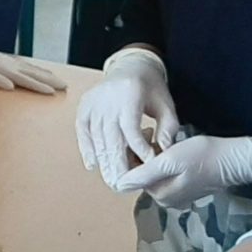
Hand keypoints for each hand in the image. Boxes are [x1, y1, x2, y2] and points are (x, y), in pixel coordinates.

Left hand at [0, 36, 67, 94]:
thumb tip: (10, 86)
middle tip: (65, 86)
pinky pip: (29, 67)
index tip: (52, 92)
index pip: (26, 80)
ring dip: (48, 76)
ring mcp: (13, 63)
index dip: (39, 86)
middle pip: (35, 74)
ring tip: (60, 81)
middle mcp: (12, 66)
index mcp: (6, 71)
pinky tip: (44, 73)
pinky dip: (39, 70)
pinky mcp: (11, 62)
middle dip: (50, 81)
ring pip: (34, 70)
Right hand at [75, 46, 180, 186]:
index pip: (131, 130)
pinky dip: (87, 149)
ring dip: (103, 162)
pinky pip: (83, 132)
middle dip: (118, 164)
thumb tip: (164, 152)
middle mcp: (107, 99)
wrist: (130, 66)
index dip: (139, 150)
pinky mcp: (84, 107)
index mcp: (129, 95)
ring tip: (111, 181)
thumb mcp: (166, 104)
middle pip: (110, 137)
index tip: (148, 166)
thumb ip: (168, 128)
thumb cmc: (151, 88)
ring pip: (96, 138)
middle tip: (124, 186)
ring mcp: (93, 103)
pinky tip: (92, 165)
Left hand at [115, 131, 251, 208]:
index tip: (140, 135)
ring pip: (152, 172)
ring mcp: (176, 195)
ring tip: (160, 136)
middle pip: (141, 175)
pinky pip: (164, 174)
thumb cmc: (203, 156)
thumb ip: (144, 174)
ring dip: (151, 154)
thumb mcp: (170, 161)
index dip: (131, 153)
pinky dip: (162, 159)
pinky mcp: (184, 188)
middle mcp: (165, 199)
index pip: (132, 176)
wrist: (232, 160)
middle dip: (141, 153)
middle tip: (151, 132)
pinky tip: (169, 146)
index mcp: (159, 194)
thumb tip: (119, 183)